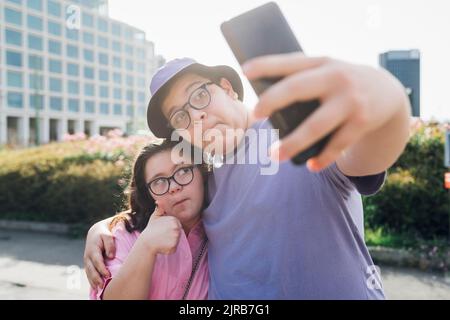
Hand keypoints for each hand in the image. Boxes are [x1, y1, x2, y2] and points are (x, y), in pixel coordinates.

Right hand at [83, 218, 115, 289]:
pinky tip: (95, 287)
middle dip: (96, 278)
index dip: (102, 268)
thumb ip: (110, 244)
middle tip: (102, 286)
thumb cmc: (103, 234)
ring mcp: (87, 261)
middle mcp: (88, 257)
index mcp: (93, 250)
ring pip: (89, 273)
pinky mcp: (88, 264)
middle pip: (91, 269)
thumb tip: (111, 256)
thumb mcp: (107, 235)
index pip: (97, 261)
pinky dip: (91, 280)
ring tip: (99, 289)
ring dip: (93, 281)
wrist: (94, 233)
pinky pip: (88, 274)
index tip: (108, 275)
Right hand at [143, 204, 181, 254]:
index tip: (162, 230)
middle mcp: (177, 228)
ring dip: (170, 242)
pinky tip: (162, 246)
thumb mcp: (155, 217)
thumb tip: (159, 200)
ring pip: (176, 241)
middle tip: (161, 235)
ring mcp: (176, 237)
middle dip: (170, 235)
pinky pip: (174, 248)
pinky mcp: (174, 246)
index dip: (168, 229)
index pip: (177, 225)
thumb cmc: (150, 230)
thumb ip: (160, 209)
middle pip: (178, 233)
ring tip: (161, 240)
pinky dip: (169, 249)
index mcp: (174, 220)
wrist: (145, 243)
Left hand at [242, 52, 408, 171]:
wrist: (387, 89)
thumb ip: (301, 75)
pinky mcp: (361, 122)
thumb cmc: (342, 80)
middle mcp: (336, 78)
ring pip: (315, 126)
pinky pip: (337, 145)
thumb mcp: (326, 69)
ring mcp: (350, 101)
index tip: (245, 71)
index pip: (289, 62)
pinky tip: (311, 165)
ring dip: (293, 143)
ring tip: (273, 155)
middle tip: (253, 114)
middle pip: (297, 89)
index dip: (266, 65)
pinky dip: (324, 158)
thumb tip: (264, 92)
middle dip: (272, 101)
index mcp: (322, 63)